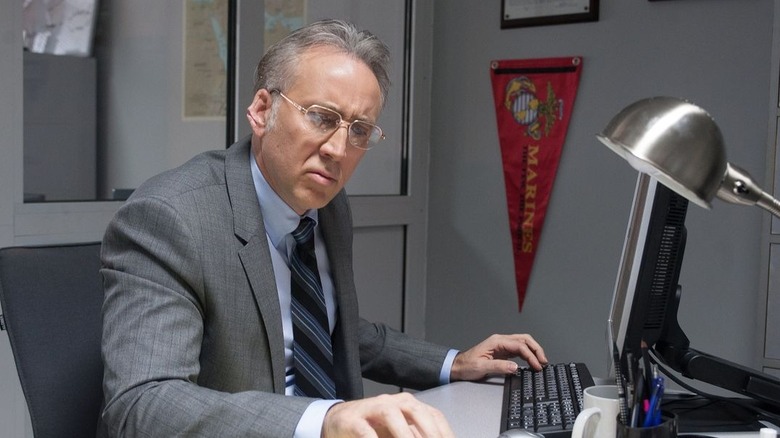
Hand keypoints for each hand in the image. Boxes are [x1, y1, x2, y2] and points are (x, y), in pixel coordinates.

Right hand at [322, 392, 454, 437]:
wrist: (338, 422)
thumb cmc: (373, 429)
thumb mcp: (399, 433)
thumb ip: (416, 435)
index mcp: (408, 405)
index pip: (433, 415)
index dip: (444, 431)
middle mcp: (392, 403)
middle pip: (414, 410)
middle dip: (429, 430)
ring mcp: (371, 409)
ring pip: (390, 414)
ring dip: (403, 434)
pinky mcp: (353, 420)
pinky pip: (365, 430)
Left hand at [450, 334, 547, 380]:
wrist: (458, 366)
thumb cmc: (466, 365)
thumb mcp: (482, 367)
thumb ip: (499, 366)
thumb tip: (516, 367)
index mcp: (496, 341)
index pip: (519, 346)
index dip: (530, 355)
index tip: (537, 366)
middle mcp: (500, 341)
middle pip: (524, 340)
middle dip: (536, 349)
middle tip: (544, 361)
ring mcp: (502, 345)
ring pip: (523, 343)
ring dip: (533, 351)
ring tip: (541, 362)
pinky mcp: (502, 352)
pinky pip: (518, 350)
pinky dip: (527, 355)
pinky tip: (531, 362)